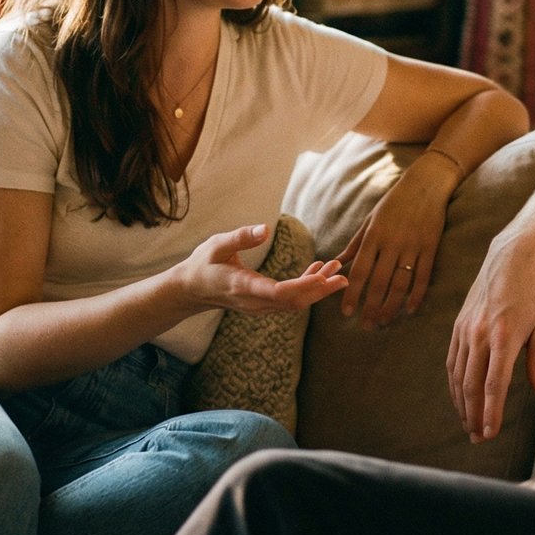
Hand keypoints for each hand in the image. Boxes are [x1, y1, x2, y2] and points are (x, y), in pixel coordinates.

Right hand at [179, 224, 346, 315]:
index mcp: (242, 286)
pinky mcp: (263, 304)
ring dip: (317, 289)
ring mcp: (259, 306)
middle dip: (320, 289)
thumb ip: (240, 237)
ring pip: (294, 303)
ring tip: (337, 271)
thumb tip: (265, 228)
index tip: (323, 278)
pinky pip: (289, 300)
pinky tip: (318, 272)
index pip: (277, 292)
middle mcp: (254, 302)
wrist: (191, 290)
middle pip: (293, 302)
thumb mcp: (217, 245)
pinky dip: (306, 288)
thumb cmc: (203, 264)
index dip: (302, 286)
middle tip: (343, 276)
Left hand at [336, 157, 452, 328]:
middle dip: (371, 306)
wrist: (425, 185)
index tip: (346, 312)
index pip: (360, 271)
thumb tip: (336, 261)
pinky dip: (417, 295)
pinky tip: (410, 309)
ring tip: (384, 321)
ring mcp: (412, 246)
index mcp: (374, 236)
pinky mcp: (430, 248)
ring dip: (391, 306)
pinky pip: (423, 277)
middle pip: (380, 282)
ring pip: (400, 283)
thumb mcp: (370, 220)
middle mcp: (392, 243)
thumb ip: (355, 244)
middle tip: (366, 325)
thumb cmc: (393, 203)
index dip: (352, 294)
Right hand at [447, 240, 534, 441]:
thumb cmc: (532, 295)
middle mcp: (479, 335)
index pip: (494, 385)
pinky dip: (454, 384)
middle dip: (473, 416)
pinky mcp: (457, 326)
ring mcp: (465, 330)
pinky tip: (460, 398)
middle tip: (478, 438)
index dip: (491, 413)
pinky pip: (451, 361)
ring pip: (457, 376)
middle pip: (471, 385)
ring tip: (468, 425)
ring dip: (461, 404)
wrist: (509, 260)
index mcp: (504, 337)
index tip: (490, 433)